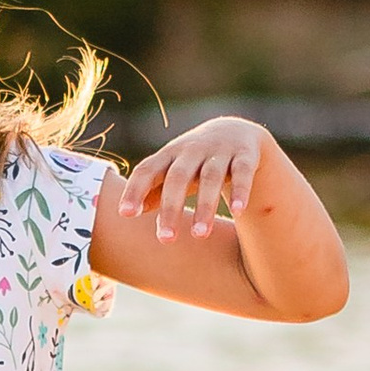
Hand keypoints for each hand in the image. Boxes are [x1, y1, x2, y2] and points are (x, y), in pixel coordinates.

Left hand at [115, 115, 273, 241]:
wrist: (234, 130)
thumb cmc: (193, 161)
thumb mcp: (172, 171)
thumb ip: (152, 191)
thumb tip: (128, 213)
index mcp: (169, 155)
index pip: (147, 170)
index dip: (135, 190)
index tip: (125, 214)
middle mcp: (192, 151)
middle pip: (178, 178)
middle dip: (171, 208)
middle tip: (165, 240)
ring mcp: (219, 151)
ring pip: (210, 178)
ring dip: (205, 206)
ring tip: (199, 235)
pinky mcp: (245, 155)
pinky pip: (242, 173)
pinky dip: (240, 191)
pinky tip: (238, 211)